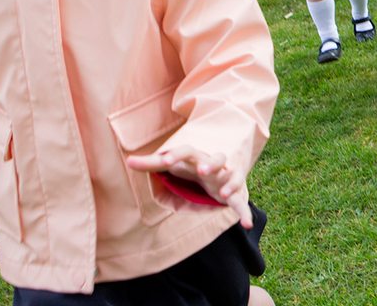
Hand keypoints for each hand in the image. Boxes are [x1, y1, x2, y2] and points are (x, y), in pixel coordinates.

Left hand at [126, 146, 252, 228]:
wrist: (216, 175)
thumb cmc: (189, 171)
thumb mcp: (169, 169)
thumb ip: (151, 166)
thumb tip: (129, 161)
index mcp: (195, 158)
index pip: (186, 152)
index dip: (177, 155)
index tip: (165, 160)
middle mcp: (213, 166)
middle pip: (216, 158)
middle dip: (211, 163)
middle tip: (203, 170)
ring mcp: (225, 178)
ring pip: (234, 175)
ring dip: (230, 183)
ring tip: (223, 194)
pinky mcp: (235, 194)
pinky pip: (241, 202)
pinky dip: (245, 212)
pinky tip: (247, 224)